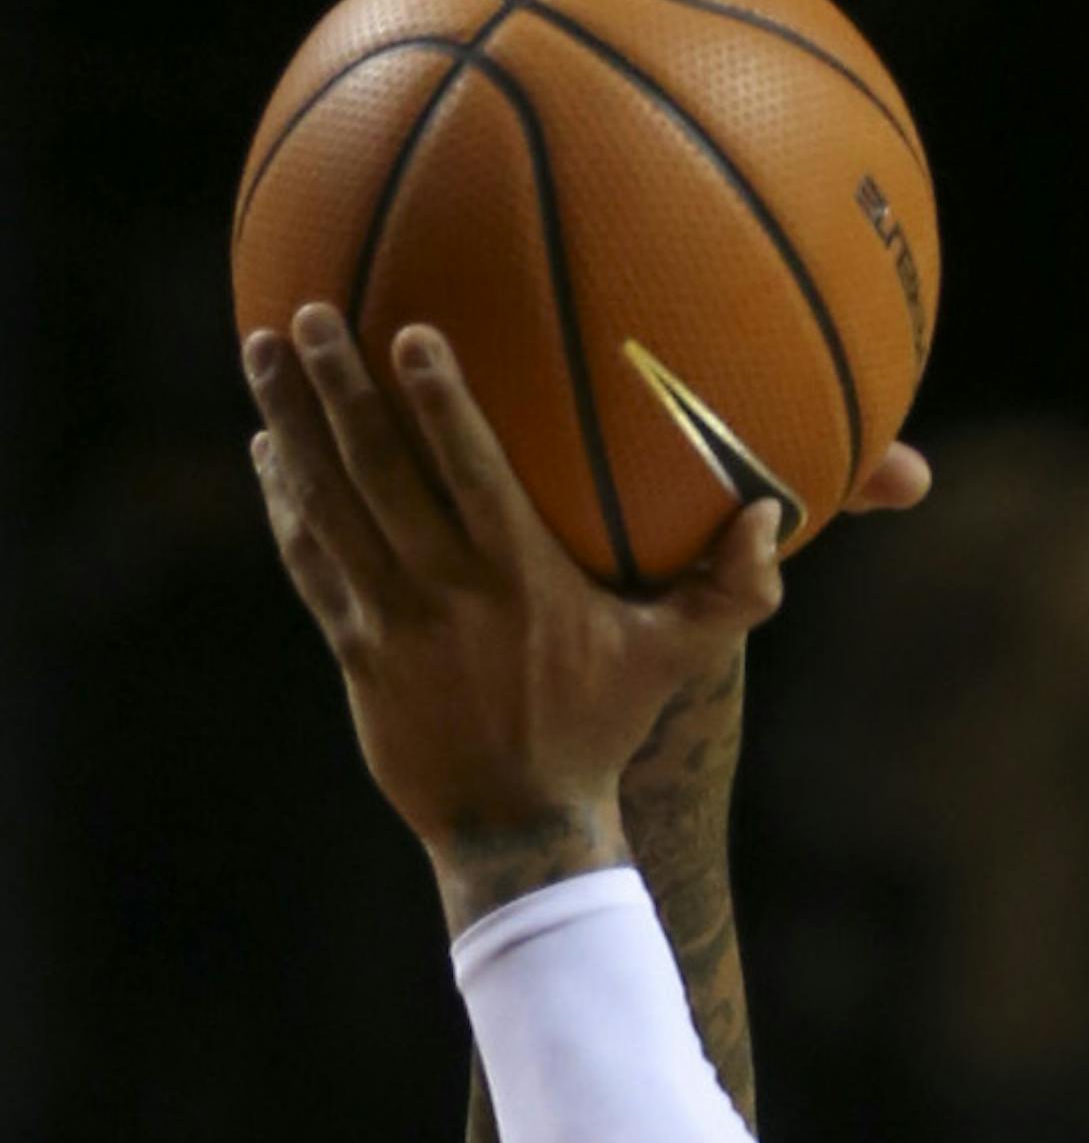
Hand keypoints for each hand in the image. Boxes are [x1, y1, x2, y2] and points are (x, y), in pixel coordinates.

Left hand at [244, 311, 926, 919]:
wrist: (520, 830)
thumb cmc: (599, 730)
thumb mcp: (673, 660)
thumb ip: (731, 589)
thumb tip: (772, 513)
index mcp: (521, 580)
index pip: (472, 473)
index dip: (439, 401)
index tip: (410, 333)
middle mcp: (446, 593)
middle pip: (378, 471)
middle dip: (338, 387)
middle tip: (309, 312)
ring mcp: (390, 622)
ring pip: (327, 505)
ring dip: (290, 423)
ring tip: (261, 351)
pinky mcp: (353, 651)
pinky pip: (309, 561)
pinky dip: (284, 500)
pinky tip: (269, 447)